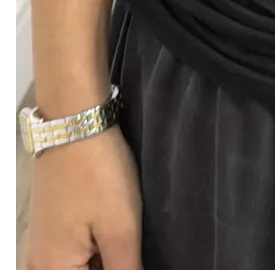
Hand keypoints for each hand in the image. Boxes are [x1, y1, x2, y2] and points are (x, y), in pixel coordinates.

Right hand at [25, 126, 143, 269]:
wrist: (74, 123)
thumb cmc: (97, 173)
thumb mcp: (121, 228)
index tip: (131, 257)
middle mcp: (38, 264)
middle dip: (108, 266)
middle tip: (130, 249)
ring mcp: (40, 246)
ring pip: (76, 267)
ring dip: (101, 261)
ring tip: (125, 246)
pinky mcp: (48, 229)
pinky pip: (69, 257)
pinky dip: (92, 253)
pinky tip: (112, 239)